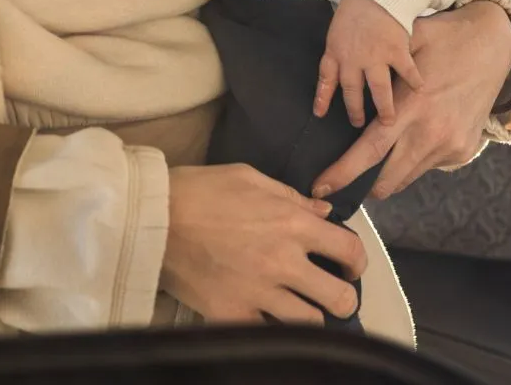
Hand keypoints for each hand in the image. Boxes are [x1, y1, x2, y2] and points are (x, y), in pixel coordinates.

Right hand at [161, 164, 366, 324]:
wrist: (153, 217)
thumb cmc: (201, 190)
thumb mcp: (250, 178)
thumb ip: (292, 197)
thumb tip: (323, 211)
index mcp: (293, 225)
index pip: (350, 251)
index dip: (357, 262)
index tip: (349, 266)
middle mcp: (284, 263)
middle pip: (339, 299)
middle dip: (343, 298)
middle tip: (330, 293)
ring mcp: (259, 293)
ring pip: (310, 323)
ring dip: (311, 316)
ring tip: (301, 309)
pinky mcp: (232, 314)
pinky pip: (268, 333)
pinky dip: (272, 328)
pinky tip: (266, 318)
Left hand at [312, 0, 510, 200]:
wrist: (495, 44)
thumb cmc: (444, 38)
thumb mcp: (408, 43)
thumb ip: (379, 66)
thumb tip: (344, 77)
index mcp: (412, 107)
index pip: (369, 151)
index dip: (343, 173)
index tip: (321, 187)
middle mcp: (431, 134)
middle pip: (386, 180)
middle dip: (363, 185)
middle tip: (347, 178)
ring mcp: (450, 146)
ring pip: (407, 177)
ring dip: (389, 173)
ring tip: (380, 155)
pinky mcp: (463, 151)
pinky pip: (429, 166)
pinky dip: (414, 160)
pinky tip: (416, 136)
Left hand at [315, 0, 424, 128]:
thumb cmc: (355, 9)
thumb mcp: (336, 31)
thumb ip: (336, 52)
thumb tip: (334, 71)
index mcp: (336, 51)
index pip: (326, 79)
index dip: (322, 97)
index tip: (320, 114)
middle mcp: (353, 59)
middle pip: (353, 91)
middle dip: (355, 111)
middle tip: (359, 124)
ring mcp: (375, 57)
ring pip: (379, 89)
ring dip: (384, 107)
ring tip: (389, 121)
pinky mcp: (396, 51)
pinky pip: (405, 72)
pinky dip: (413, 81)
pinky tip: (420, 90)